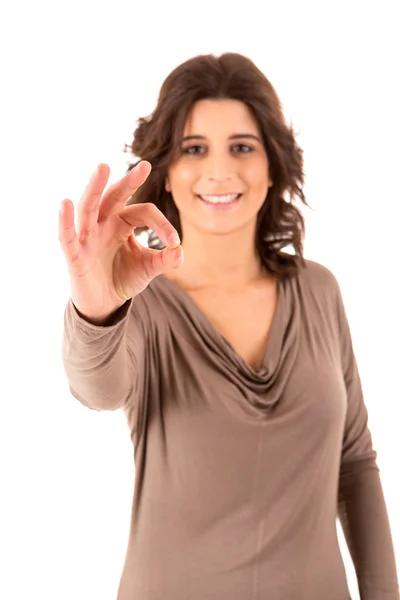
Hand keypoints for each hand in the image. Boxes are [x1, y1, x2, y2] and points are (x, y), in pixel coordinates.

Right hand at [58, 161, 182, 321]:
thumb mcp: (148, 268)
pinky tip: (66, 204)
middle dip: (128, 182)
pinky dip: (65, 222)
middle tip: (144, 166)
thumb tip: (180, 251)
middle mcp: (104, 224)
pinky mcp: (75, 256)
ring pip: (89, 208)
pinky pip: (67, 237)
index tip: (175, 242)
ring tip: (103, 168)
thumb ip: (164, 260)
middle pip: (113, 197)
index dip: (162, 225)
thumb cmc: (123, 279)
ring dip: (94, 188)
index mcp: (122, 223)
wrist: (104, 305)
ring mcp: (87, 238)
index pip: (143, 212)